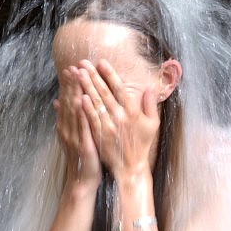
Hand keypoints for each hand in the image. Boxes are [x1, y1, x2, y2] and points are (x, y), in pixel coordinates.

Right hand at [53, 66, 100, 188]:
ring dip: (76, 92)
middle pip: (68, 102)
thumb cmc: (81, 158)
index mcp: (65, 126)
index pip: (66, 101)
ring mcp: (74, 136)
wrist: (81, 181)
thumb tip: (56, 101)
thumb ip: (65, 119)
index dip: (68, 85)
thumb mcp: (71, 136)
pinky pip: (83, 126)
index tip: (71, 68)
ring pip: (74, 111)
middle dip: (71, 84)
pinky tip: (84, 100)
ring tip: (78, 77)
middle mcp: (67, 129)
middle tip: (73, 66)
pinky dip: (83, 112)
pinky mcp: (83, 144)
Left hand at [76, 60, 159, 178]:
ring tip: (78, 73)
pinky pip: (91, 118)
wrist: (131, 167)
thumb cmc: (142, 145)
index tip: (101, 62)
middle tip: (83, 63)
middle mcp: (120, 117)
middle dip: (93, 76)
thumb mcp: (152, 124)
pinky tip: (79, 96)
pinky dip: (85, 107)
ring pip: (96, 103)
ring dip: (86, 87)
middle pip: (104, 92)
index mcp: (133, 112)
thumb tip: (150, 88)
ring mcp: (109, 126)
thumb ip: (150, 105)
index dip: (110, 74)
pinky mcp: (100, 135)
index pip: (119, 89)